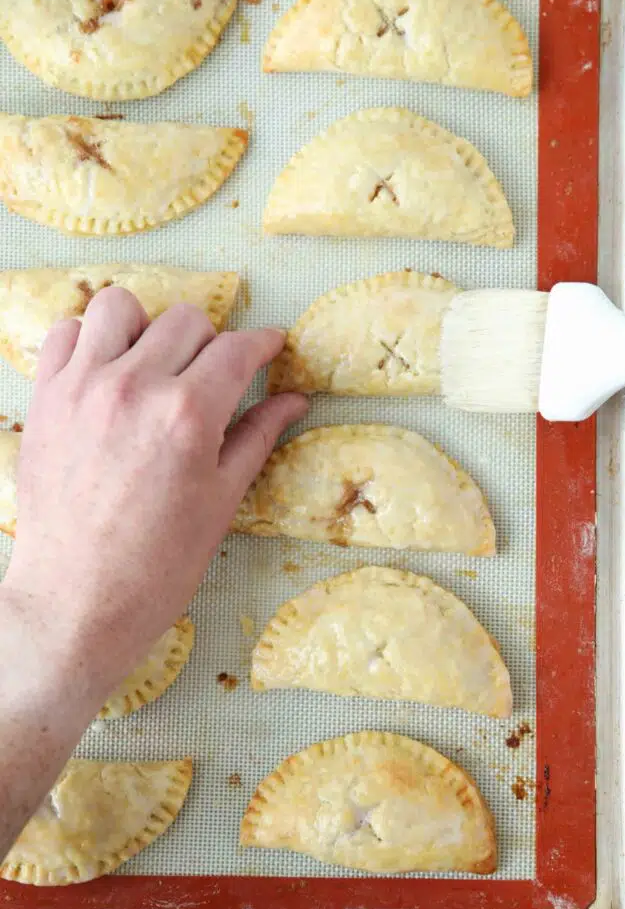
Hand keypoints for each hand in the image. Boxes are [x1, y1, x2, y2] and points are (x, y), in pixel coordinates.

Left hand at [2, 287, 306, 695]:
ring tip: (153, 365)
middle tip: (212, 378)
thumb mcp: (221, 500)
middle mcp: (136, 387)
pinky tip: (106, 374)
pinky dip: (91, 341)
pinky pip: (66, 332)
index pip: (238, 348)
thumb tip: (294, 400)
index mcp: (189, 415)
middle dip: (211, 343)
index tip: (270, 346)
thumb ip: (257, 437)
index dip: (264, 342)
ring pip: (121, 307)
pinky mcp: (47, 398)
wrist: (77, 601)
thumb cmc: (158, 564)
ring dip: (147, 327)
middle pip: (186, 321)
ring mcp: (83, 388)